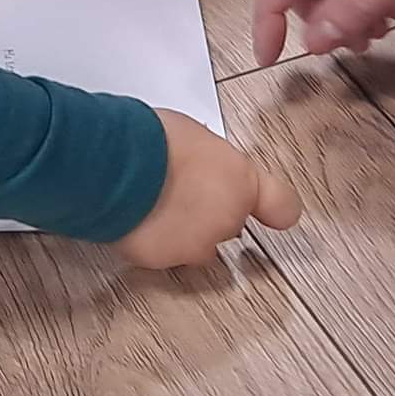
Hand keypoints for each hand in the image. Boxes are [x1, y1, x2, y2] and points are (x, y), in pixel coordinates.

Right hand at [114, 109, 301, 269]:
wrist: (112, 163)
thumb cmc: (149, 139)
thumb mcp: (194, 135)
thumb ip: (209, 159)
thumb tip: (199, 162)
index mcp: (241, 183)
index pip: (282, 208)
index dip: (274, 211)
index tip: (272, 215)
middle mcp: (225, 220)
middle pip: (227, 226)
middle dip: (207, 213)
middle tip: (179, 189)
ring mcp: (193, 245)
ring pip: (192, 245)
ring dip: (177, 229)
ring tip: (149, 202)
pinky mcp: (160, 260)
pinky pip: (159, 252)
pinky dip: (148, 238)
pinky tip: (133, 216)